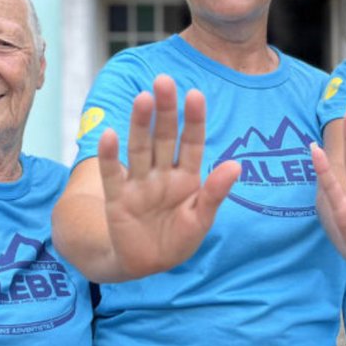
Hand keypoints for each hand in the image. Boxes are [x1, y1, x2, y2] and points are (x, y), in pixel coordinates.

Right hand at [96, 74, 239, 278]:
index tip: (195, 94)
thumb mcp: (201, 220)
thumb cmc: (177, 240)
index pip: (192, 142)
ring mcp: (139, 183)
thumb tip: (236, 165)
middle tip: (164, 80)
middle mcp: (162, 174)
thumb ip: (215, 193)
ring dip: (140, 124)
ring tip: (143, 99)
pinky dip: (109, 156)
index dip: (193, 119)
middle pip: (164, 137)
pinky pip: (113, 174)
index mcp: (187, 176)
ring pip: (140, 148)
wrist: (145, 264)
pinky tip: (109, 135)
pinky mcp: (118, 198)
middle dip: (165, 111)